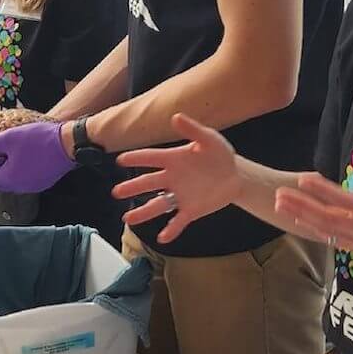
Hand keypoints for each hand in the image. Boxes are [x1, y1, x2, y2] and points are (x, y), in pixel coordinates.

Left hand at [0, 120, 75, 194]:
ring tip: (6, 153)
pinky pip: (24, 179)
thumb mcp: (8, 138)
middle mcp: (19, 187)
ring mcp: (32, 186)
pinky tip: (21, 157)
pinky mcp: (43, 182)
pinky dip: (18, 171)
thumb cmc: (39, 140)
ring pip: (11, 181)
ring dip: (5, 170)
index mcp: (8, 179)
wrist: (68, 144)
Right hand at [114, 114, 244, 242]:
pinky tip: (162, 237)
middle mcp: (172, 178)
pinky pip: (178, 221)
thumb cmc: (220, 154)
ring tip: (128, 220)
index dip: (136, 158)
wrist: (236, 175)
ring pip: (157, 205)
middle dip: (132, 187)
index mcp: (173, 159)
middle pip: (148, 183)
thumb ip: (193, 129)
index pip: (151, 158)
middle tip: (116, 192)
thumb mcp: (209, 138)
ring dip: (143, 212)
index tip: (120, 160)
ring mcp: (180, 195)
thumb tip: (176, 116)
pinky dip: (171, 229)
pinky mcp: (191, 210)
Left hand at [272, 145, 352, 288]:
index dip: (318, 188)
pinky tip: (304, 225)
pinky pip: (332, 240)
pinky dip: (315, 231)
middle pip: (322, 216)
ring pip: (324, 230)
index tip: (301, 178)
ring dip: (301, 217)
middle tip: (278, 195)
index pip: (339, 198)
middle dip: (299, 205)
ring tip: (281, 208)